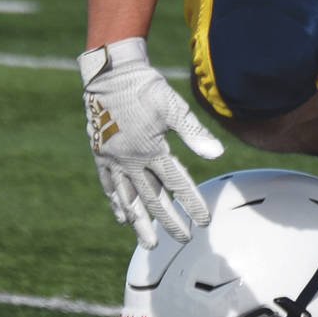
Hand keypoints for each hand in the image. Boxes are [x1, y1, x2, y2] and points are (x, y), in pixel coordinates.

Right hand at [80, 36, 225, 246]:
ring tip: (148, 244)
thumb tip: (217, 155)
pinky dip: (116, 203)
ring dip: (139, 223)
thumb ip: (193, 133)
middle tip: (183, 239)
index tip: (204, 222)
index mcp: (152, 149)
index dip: (191, 203)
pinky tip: (121, 218)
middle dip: (168, 221)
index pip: (177, 184)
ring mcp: (114, 160)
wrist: (110, 72)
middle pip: (153, 199)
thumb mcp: (173, 106)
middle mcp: (131, 160)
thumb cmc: (145, 87)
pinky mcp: (101, 155)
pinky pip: (108, 186)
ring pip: (128, 199)